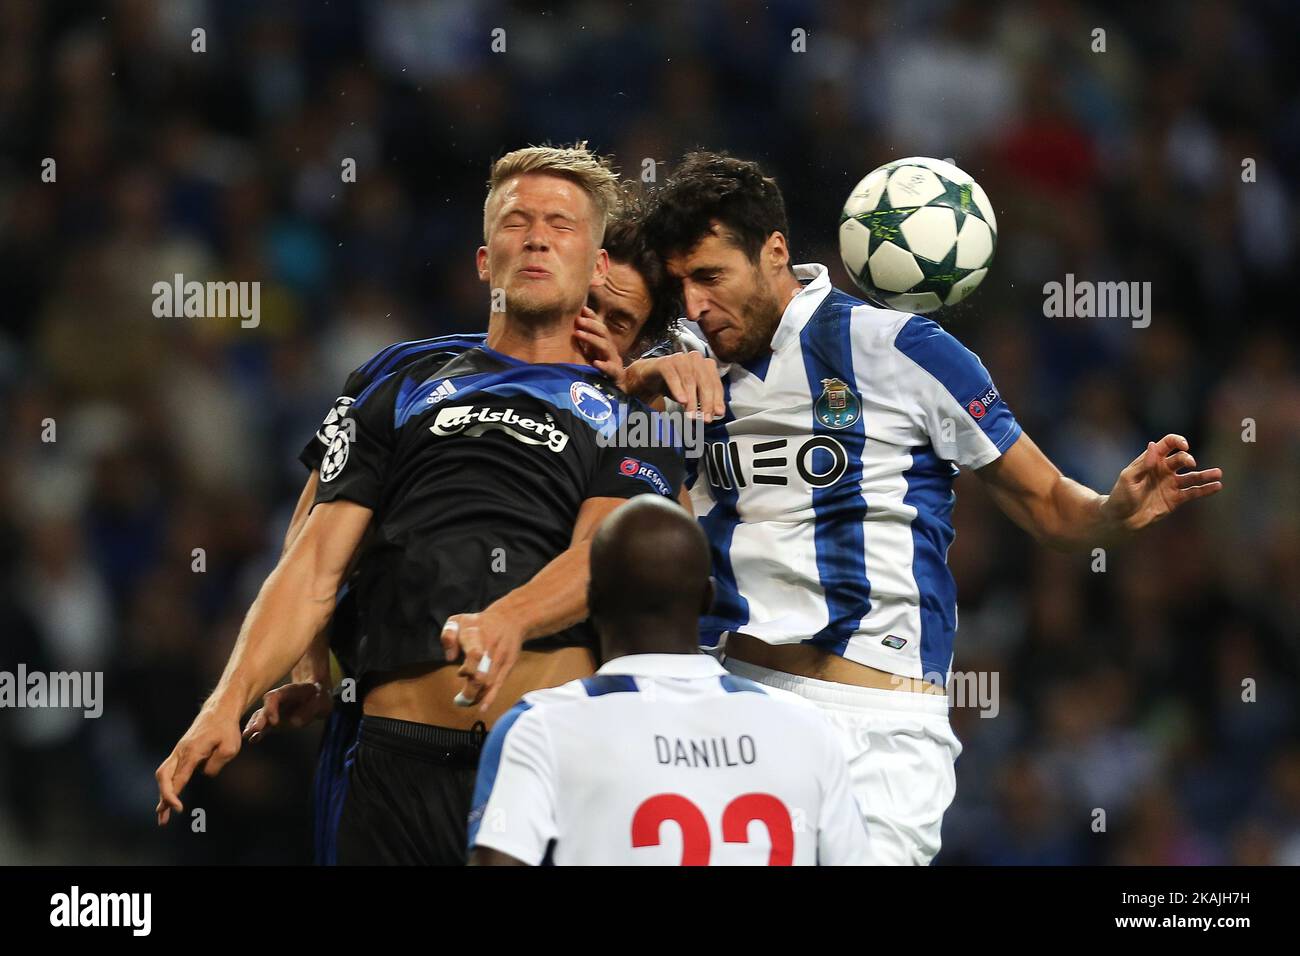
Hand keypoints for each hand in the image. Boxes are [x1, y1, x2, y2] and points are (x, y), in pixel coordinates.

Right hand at [155, 703, 242, 825]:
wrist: (219, 710)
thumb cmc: (226, 728)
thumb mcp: (230, 747)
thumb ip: (216, 764)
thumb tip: (204, 774)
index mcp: (191, 752)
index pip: (177, 779)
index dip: (173, 796)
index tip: (178, 810)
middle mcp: (181, 752)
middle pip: (163, 777)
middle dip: (162, 798)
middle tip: (163, 819)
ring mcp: (179, 751)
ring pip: (163, 774)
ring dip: (162, 794)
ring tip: (163, 815)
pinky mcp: (181, 751)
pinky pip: (170, 770)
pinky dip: (167, 785)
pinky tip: (170, 797)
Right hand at [242, 681, 332, 742]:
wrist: (316, 697)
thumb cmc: (318, 696)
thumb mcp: (321, 700)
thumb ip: (310, 709)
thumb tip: (294, 721)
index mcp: (287, 691)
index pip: (274, 697)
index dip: (271, 708)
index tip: (274, 722)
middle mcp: (277, 701)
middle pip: (264, 708)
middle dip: (259, 719)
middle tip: (255, 729)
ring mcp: (273, 711)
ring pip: (260, 717)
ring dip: (254, 726)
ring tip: (247, 735)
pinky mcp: (273, 722)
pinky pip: (264, 727)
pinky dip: (257, 733)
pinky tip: (251, 739)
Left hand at [440, 608, 525, 712]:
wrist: (511, 618)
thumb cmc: (479, 622)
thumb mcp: (458, 621)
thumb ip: (448, 636)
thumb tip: (450, 658)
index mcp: (476, 635)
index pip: (474, 654)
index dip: (468, 668)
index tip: (461, 674)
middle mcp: (490, 648)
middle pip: (483, 674)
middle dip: (471, 690)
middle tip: (460, 700)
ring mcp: (500, 658)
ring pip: (490, 682)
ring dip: (477, 696)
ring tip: (466, 702)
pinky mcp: (508, 665)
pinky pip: (499, 684)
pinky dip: (490, 697)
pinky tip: (482, 708)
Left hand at [573, 307, 624, 385]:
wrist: (616, 393)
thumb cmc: (599, 373)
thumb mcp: (590, 356)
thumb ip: (584, 344)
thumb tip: (572, 328)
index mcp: (605, 346)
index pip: (600, 328)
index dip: (593, 318)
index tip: (583, 309)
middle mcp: (611, 352)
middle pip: (604, 334)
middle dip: (591, 325)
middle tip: (578, 320)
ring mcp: (614, 363)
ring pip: (606, 348)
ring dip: (592, 339)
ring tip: (579, 334)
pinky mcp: (616, 377)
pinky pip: (611, 370)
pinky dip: (604, 366)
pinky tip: (596, 363)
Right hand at [623, 352, 725, 420]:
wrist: (649, 377)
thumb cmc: (675, 385)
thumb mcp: (693, 395)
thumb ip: (705, 401)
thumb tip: (717, 413)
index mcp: (706, 365)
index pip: (715, 384)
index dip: (718, 399)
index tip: (718, 414)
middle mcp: (695, 359)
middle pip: (704, 382)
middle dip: (706, 402)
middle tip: (705, 419)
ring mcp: (680, 358)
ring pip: (690, 380)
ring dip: (692, 400)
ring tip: (692, 415)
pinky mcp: (665, 362)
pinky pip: (673, 376)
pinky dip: (678, 389)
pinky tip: (681, 401)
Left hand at [1101, 434, 1222, 531]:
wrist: (1122, 519)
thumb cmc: (1121, 496)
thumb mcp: (1129, 478)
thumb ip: (1143, 464)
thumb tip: (1153, 444)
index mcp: (1151, 460)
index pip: (1167, 444)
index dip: (1177, 441)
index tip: (1184, 446)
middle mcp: (1164, 470)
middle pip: (1181, 459)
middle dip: (1187, 459)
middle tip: (1191, 463)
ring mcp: (1171, 484)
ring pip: (1192, 476)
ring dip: (1206, 474)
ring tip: (1218, 473)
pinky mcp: (1176, 499)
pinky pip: (1194, 492)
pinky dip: (1205, 489)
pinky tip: (1217, 486)